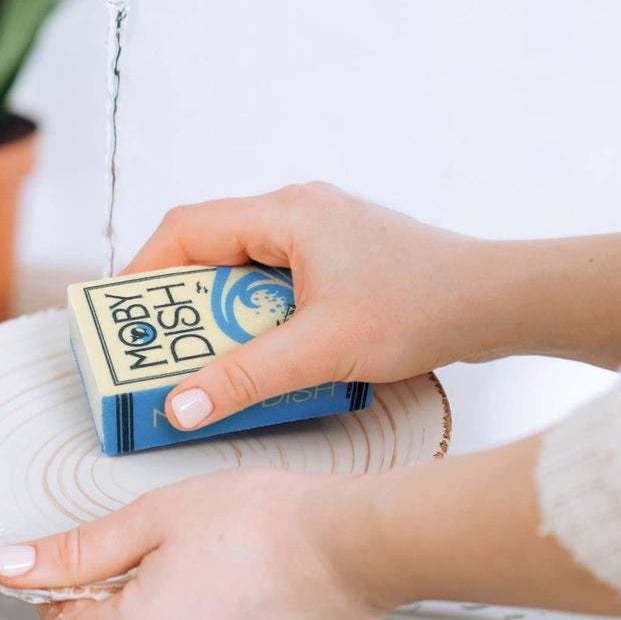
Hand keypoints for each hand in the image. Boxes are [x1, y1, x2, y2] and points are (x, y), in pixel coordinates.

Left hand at [0, 467, 389, 619]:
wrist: (353, 544)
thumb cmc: (264, 520)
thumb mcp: (156, 517)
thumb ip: (77, 550)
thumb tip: (8, 567)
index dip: (75, 588)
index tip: (105, 559)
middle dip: (133, 602)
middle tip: (181, 552)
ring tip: (225, 573)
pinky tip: (251, 601)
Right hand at [123, 182, 486, 430]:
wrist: (499, 300)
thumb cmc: (422, 305)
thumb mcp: (322, 350)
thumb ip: (246, 378)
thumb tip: (181, 406)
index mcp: (287, 213)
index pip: (188, 228)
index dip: (144, 269)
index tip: (121, 314)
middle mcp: (301, 212)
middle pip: (214, 249)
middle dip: (183, 301)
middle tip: (160, 348)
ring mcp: (325, 235)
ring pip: (248, 270)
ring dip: (225, 314)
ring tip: (211, 361)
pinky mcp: (344, 261)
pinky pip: (280, 284)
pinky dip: (260, 317)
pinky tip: (268, 356)